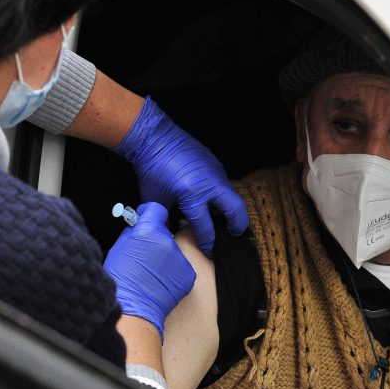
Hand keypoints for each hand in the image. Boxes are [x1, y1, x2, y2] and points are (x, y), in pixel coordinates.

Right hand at [103, 203, 195, 339]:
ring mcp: (180, 259)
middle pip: (165, 232)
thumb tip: (139, 225)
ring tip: (151, 274)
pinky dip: (173, 272)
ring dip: (164, 257)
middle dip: (155, 239)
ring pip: (173, 251)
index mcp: (148, 231)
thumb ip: (132, 232)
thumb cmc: (120, 281)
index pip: (156, 209)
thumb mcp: (119, 248)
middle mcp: (168, 241)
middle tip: (144, 255)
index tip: (145, 219)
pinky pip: (180, 267)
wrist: (133, 309)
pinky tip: (160, 282)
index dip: (149, 214)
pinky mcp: (188, 274)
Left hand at [114, 97, 248, 255]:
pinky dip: (223, 197)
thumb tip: (171, 236)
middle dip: (237, 227)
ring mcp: (216, 172)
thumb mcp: (156, 201)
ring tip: (225, 222)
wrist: (154, 138)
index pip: (206, 227)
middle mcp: (210, 184)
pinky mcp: (216, 164)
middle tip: (233, 235)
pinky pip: (224, 185)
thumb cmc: (151, 170)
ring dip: (231, 210)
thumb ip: (166, 220)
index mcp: (193, 195)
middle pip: (236, 210)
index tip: (210, 251)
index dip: (208, 243)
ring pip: (233, 196)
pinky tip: (214, 203)